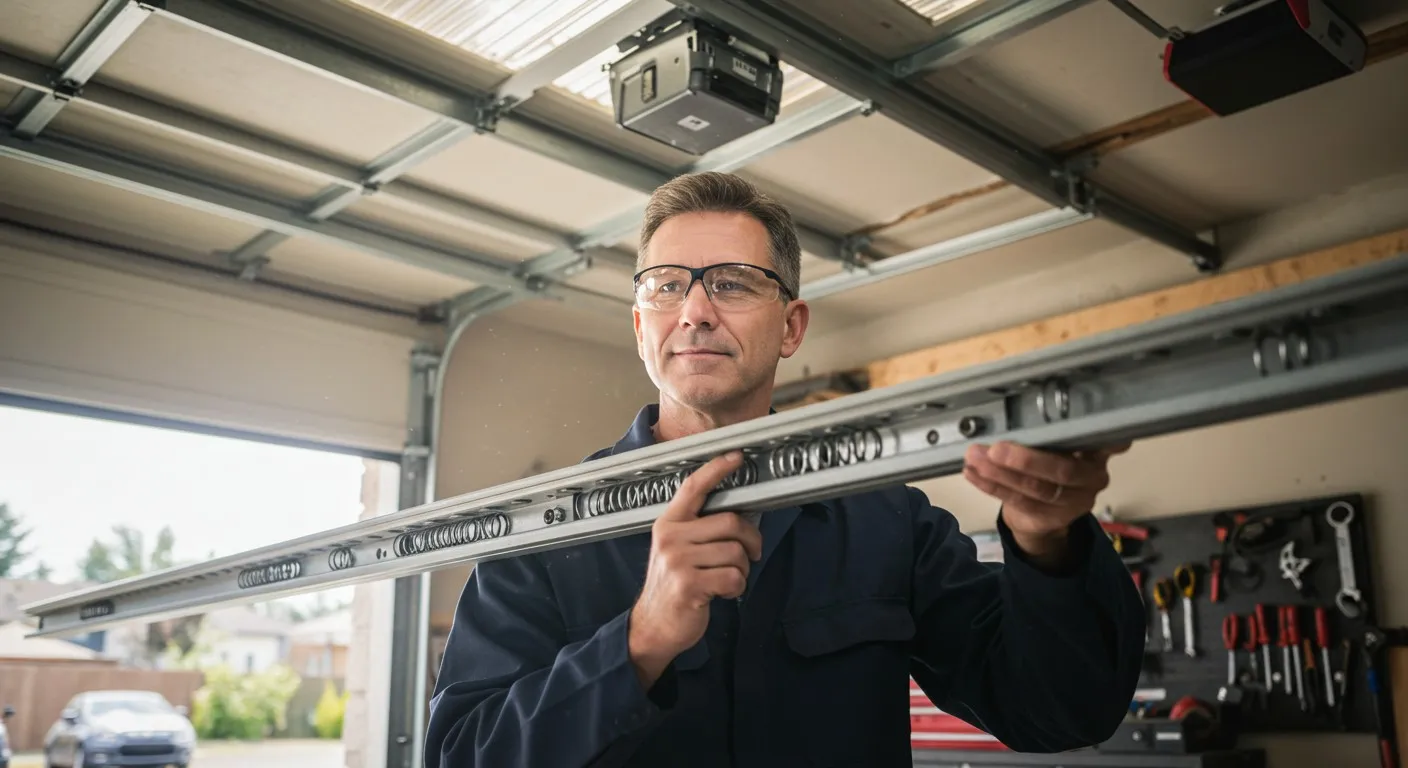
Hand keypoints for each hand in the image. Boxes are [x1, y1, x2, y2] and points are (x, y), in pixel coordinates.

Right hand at [628, 451, 761, 688]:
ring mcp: (678, 561)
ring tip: (726, 579)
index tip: (737, 456)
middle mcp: (670, 537)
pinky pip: (733, 578)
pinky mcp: (689, 586)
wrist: (653, 626)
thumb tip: (738, 516)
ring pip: (736, 552)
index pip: (694, 487)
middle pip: (730, 522)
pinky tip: (722, 593)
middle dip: (750, 539)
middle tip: (752, 553)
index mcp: (668, 523)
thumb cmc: (673, 585)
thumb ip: (698, 530)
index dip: (717, 469)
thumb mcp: (676, 549)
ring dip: (742, 569)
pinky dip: (737, 588)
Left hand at [962, 441, 1129, 563]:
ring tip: (975, 459)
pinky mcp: (1053, 518)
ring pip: (1036, 488)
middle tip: (996, 449)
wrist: (1040, 515)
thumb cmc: (1047, 467)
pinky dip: (992, 486)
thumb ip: (1048, 434)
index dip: (1104, 438)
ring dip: (1001, 473)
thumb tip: (1013, 411)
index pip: (1108, 442)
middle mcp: (1092, 477)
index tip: (1089, 426)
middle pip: (1062, 470)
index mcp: (1096, 452)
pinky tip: (973, 474)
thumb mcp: (1055, 447)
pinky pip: (1018, 502)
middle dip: (1026, 459)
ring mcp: (1075, 501)